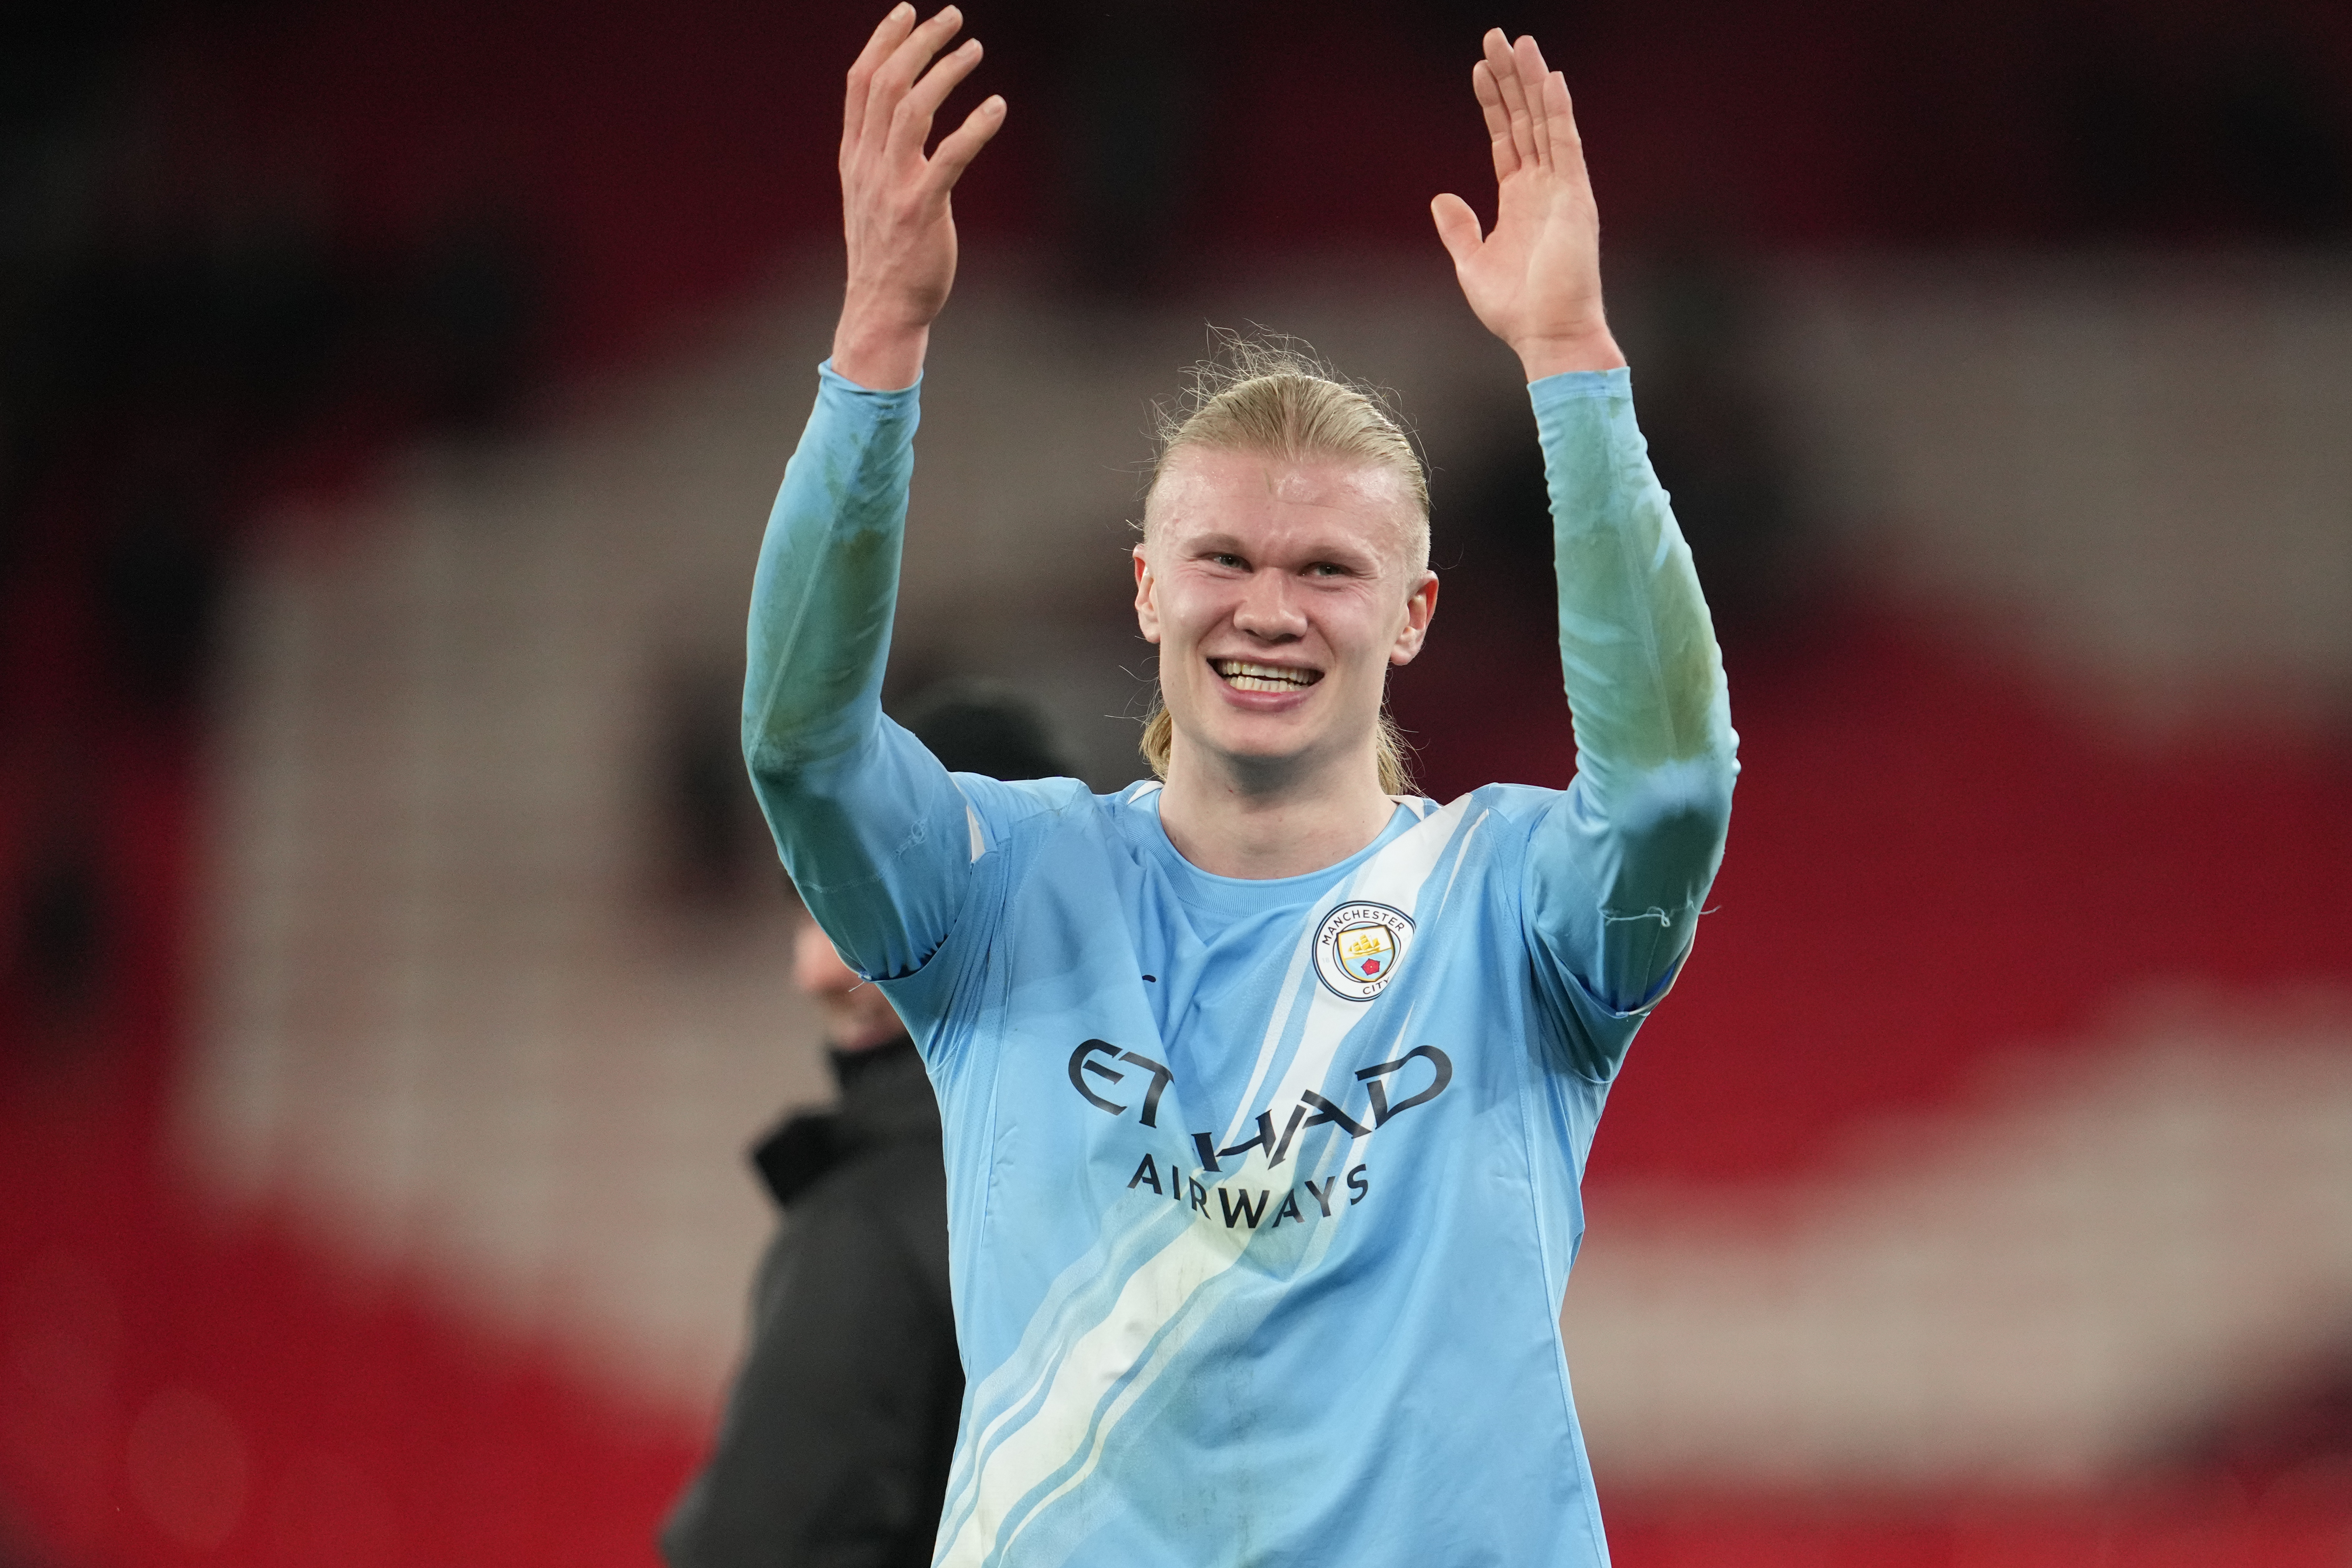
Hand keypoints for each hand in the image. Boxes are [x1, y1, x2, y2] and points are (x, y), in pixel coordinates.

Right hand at [832, 5, 1004, 389]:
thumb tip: (898, 118)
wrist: (882, 309)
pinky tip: (997, 107)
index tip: (907, 11)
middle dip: (919, 43)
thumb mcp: (870, 195)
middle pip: (887, 83)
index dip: (883, 40)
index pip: (860, 82)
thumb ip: (879, 154)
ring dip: (946, 71)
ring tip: (975, 49)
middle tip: (953, 18)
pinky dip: (975, 126)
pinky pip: (951, 157)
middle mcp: (868, 164)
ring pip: (912, 109)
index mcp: (854, 156)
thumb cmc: (885, 253)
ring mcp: (893, 186)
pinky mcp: (923, 210)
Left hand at [1431, 30, 1624, 379]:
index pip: (1505, 138)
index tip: (1480, 69)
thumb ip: (1459, 229)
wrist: (1547, 335)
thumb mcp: (1471, 264)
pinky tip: (1552, 79)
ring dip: (1533, 82)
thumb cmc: (1515, 309)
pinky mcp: (1576, 196)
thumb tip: (1441, 198)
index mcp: (1518, 201)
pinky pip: (1566, 144)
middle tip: (1499, 37)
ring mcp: (1561, 189)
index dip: (1493, 104)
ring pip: (1545, 122)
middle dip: (1511, 79)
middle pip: (1525, 120)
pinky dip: (1559, 111)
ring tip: (1519, 43)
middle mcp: (1542, 187)